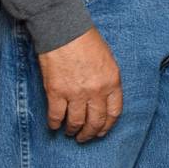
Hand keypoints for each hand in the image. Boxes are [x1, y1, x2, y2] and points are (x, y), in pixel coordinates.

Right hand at [37, 27, 122, 141]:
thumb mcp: (108, 59)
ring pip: (76, 122)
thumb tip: (103, 98)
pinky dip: (55, 124)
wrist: (64, 30)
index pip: (114, 113)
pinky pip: (56, 116)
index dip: (107, 126)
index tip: (101, 131)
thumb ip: (108, 80)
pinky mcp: (56, 92)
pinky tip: (54, 126)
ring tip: (70, 133)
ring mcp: (76, 93)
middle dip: (90, 133)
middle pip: (95, 121)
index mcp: (112, 81)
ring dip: (73, 131)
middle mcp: (96, 91)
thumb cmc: (86, 40)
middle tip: (84, 137)